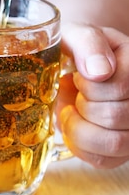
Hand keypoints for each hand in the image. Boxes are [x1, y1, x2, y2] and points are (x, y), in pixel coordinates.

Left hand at [57, 22, 128, 167]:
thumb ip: (88, 43)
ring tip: (73, 111)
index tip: (79, 76)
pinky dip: (80, 146)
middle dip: (82, 105)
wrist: (72, 68)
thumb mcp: (76, 34)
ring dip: (79, 128)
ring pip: (114, 143)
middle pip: (115, 115)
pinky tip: (75, 127)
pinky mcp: (122, 150)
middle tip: (75, 93)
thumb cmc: (75, 52)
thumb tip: (101, 71)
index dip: (89, 85)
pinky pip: (103, 160)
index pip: (121, 86)